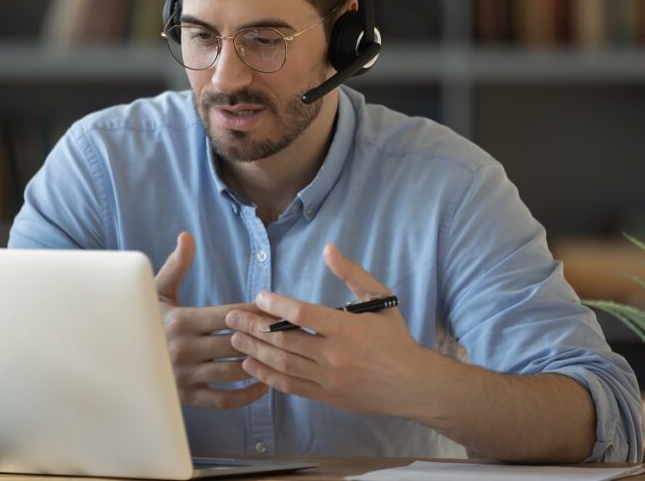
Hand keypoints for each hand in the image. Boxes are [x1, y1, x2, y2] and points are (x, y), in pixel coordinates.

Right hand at [155, 232, 270, 408]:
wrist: (118, 360)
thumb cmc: (144, 320)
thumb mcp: (156, 292)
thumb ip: (176, 266)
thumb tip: (187, 237)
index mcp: (180, 321)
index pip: (229, 316)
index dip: (255, 312)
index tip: (274, 309)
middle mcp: (184, 350)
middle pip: (236, 343)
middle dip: (263, 337)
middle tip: (287, 332)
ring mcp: (186, 376)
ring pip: (235, 371)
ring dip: (259, 363)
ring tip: (278, 355)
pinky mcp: (187, 398)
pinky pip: (224, 400)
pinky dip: (247, 395)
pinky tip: (263, 383)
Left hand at [225, 243, 428, 415]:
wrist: (413, 385)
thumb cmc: (396, 338)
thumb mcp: (380, 298)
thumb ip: (352, 273)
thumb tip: (328, 248)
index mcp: (347, 328)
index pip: (302, 315)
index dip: (275, 305)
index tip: (258, 297)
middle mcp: (335, 355)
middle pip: (284, 340)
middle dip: (253, 327)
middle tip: (232, 317)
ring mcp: (328, 379)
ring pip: (282, 364)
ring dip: (254, 351)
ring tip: (234, 338)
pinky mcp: (326, 396)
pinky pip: (290, 386)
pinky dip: (267, 376)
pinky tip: (251, 365)